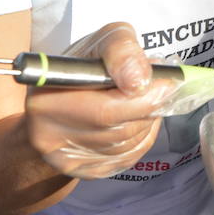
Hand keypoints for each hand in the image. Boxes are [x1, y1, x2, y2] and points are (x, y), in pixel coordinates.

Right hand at [23, 23, 178, 179]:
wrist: (57, 101)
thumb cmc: (82, 67)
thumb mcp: (99, 43)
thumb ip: (120, 50)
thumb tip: (140, 79)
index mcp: (46, 99)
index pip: (103, 110)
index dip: (140, 99)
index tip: (165, 83)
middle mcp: (48, 135)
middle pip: (118, 129)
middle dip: (149, 107)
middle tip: (167, 89)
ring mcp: (65, 159)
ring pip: (126, 144)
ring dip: (147, 120)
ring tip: (149, 98)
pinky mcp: (82, 171)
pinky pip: (127, 157)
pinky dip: (142, 136)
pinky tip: (140, 118)